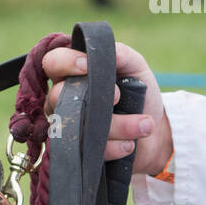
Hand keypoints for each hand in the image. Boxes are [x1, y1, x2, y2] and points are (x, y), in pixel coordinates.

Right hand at [41, 42, 172, 176]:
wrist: (153, 134)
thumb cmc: (138, 96)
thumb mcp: (136, 69)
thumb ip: (123, 54)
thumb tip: (111, 53)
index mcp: (72, 74)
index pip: (53, 62)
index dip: (66, 62)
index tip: (88, 66)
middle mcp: (61, 100)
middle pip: (57, 96)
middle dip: (92, 98)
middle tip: (118, 97)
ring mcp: (65, 127)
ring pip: (76, 127)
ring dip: (116, 126)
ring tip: (144, 125)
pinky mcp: (75, 152)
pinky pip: (85, 151)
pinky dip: (113, 148)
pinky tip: (129, 145)